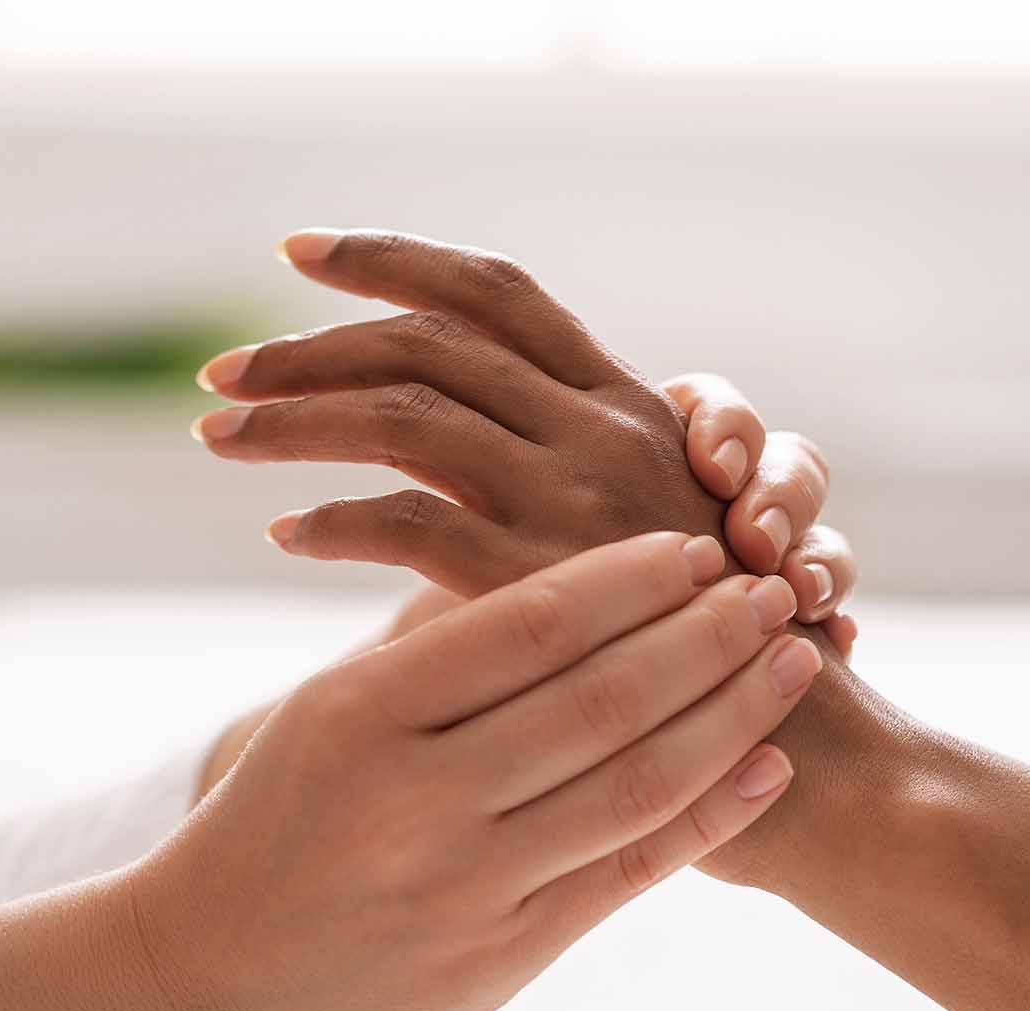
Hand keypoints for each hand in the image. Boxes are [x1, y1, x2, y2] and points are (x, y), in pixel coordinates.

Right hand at [0, 533, 819, 1010]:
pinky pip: (628, 874)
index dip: (626, 581)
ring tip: (791, 657)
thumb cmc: (280, 812)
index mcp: (361, 711)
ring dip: (730, 714)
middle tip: (769, 586)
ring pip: (631, 783)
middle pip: (598, 699)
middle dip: (704, 636)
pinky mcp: (503, 957)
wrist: (209, 972)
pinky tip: (764, 768)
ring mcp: (464, 885)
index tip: (692, 544)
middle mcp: (415, 797)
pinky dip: (708, 817)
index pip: (524, 625)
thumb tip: (545, 549)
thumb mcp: (327, 707)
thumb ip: (433, 642)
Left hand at [191, 229, 854, 644]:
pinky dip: (333, 519)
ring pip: (405, 414)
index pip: (500, 292)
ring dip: (297, 412)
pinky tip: (285, 532)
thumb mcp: (661, 534)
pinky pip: (408, 522)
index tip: (303, 252)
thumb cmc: (727, 645)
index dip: (397, 257)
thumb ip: (569, 491)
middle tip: (224, 361)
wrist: (812, 739)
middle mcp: (602, 430)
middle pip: (431, 338)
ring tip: (218, 427)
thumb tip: (442, 484)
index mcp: (627, 405)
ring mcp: (574, 498)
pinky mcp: (543, 580)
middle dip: (316, 335)